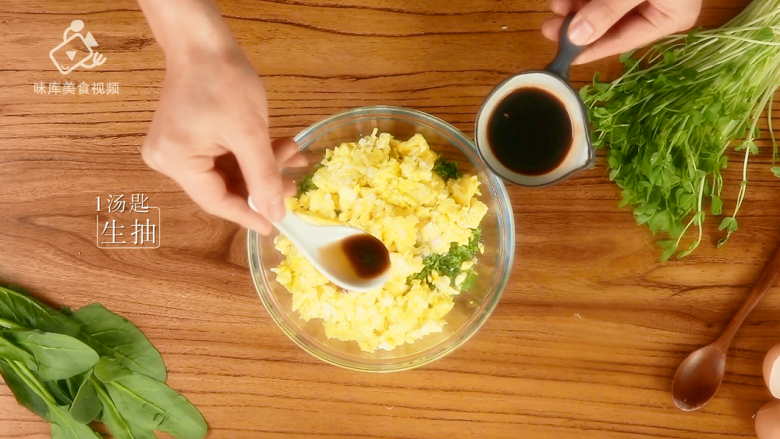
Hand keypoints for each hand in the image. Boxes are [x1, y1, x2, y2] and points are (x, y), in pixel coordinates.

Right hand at [141, 47, 306, 234]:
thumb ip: (264, 177)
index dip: (250, 215)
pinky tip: (279, 148)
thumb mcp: (250, 134)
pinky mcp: (187, 138)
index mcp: (176, 161)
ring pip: (228, 172)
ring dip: (261, 166)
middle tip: (293, 182)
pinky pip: (223, 157)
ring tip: (291, 156)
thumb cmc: (223, 80)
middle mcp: (168, 160)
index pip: (217, 202)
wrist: (203, 42)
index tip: (276, 226)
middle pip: (223, 187)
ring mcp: (176, 148)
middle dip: (262, 183)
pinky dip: (251, 154)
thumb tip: (276, 214)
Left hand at [542, 0, 701, 63]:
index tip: (563, 56)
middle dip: (578, 24)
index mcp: (670, 17)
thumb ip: (608, 11)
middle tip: (550, 27)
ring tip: (557, 4)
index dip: (590, 50)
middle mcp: (658, 8)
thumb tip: (578, 36)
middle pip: (610, 24)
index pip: (623, 41)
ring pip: (603, 6)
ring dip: (578, 6)